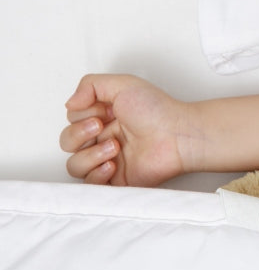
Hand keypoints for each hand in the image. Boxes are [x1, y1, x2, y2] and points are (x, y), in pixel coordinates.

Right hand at [60, 73, 190, 186]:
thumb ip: (91, 85)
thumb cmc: (158, 110)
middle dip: (78, 134)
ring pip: (74, 165)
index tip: (102, 110)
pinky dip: (96, 174)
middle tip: (101, 127)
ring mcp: (108, 159)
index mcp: (104, 116)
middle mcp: (104, 137)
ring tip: (115, 146)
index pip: (72, 120)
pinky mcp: (115, 180)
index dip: (80, 115)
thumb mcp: (123, 84)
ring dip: (90, 154)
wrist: (179, 135)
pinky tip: (113, 164)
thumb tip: (70, 103)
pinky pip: (89, 185)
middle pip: (67, 142)